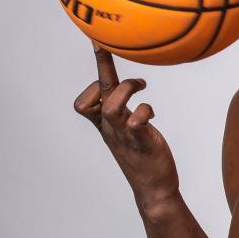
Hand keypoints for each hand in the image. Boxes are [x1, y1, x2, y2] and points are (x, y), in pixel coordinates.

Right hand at [73, 41, 179, 204]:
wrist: (154, 189)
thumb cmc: (144, 155)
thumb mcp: (130, 129)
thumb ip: (127, 109)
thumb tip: (134, 86)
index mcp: (105, 125)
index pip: (84, 102)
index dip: (91, 78)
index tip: (100, 48)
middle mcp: (111, 129)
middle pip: (93, 99)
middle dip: (102, 67)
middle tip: (109, 48)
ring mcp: (125, 136)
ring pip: (111, 108)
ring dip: (125, 90)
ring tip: (142, 86)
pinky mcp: (142, 143)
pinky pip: (136, 124)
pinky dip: (143, 112)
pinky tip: (150, 114)